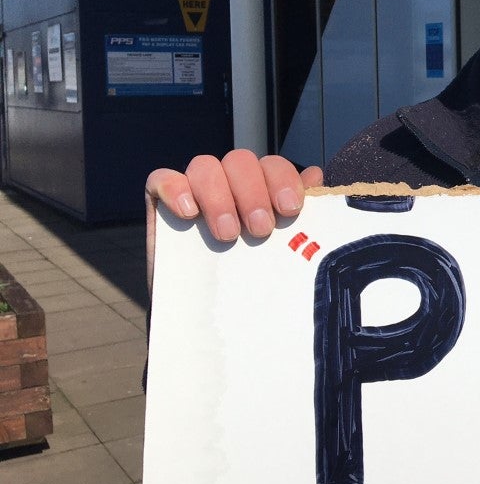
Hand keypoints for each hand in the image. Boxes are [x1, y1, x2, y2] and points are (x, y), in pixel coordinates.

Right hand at [145, 151, 322, 289]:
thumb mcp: (279, 251)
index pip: (272, 166)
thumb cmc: (249, 282)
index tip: (290, 209)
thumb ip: (298, 217)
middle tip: (260, 230)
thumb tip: (315, 176)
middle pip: (240, 161)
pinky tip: (188, 212)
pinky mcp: (160, 203)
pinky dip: (175, 188)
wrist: (204, 321)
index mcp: (260, 187)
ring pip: (205, 166)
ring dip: (219, 196)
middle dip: (253, 192)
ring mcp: (193, 189)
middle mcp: (228, 183)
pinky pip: (161, 179)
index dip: (283, 180)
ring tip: (228, 234)